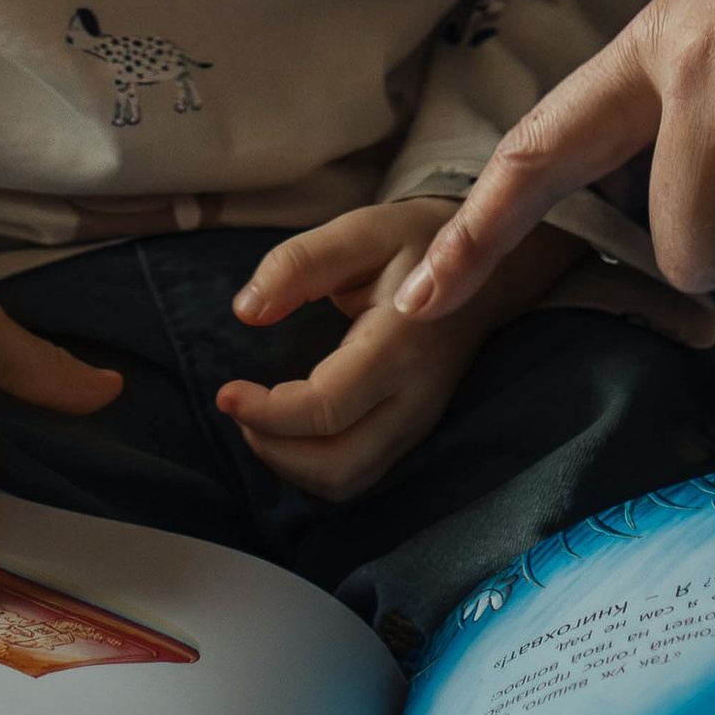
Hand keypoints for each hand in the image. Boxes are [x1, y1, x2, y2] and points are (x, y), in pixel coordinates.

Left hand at [215, 197, 575, 502]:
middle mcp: (415, 399)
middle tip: (239, 407)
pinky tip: (291, 430)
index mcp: (400, 346)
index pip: (327, 409)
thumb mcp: (360, 232)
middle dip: (274, 450)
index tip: (225, 391)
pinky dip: (315, 467)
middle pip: (338, 466)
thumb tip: (245, 311)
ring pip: (348, 481)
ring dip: (291, 465)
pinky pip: (360, 475)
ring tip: (259, 419)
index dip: (268, 412)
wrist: (489, 270)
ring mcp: (419, 424)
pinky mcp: (414, 434)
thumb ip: (299, 264)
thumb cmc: (416, 245)